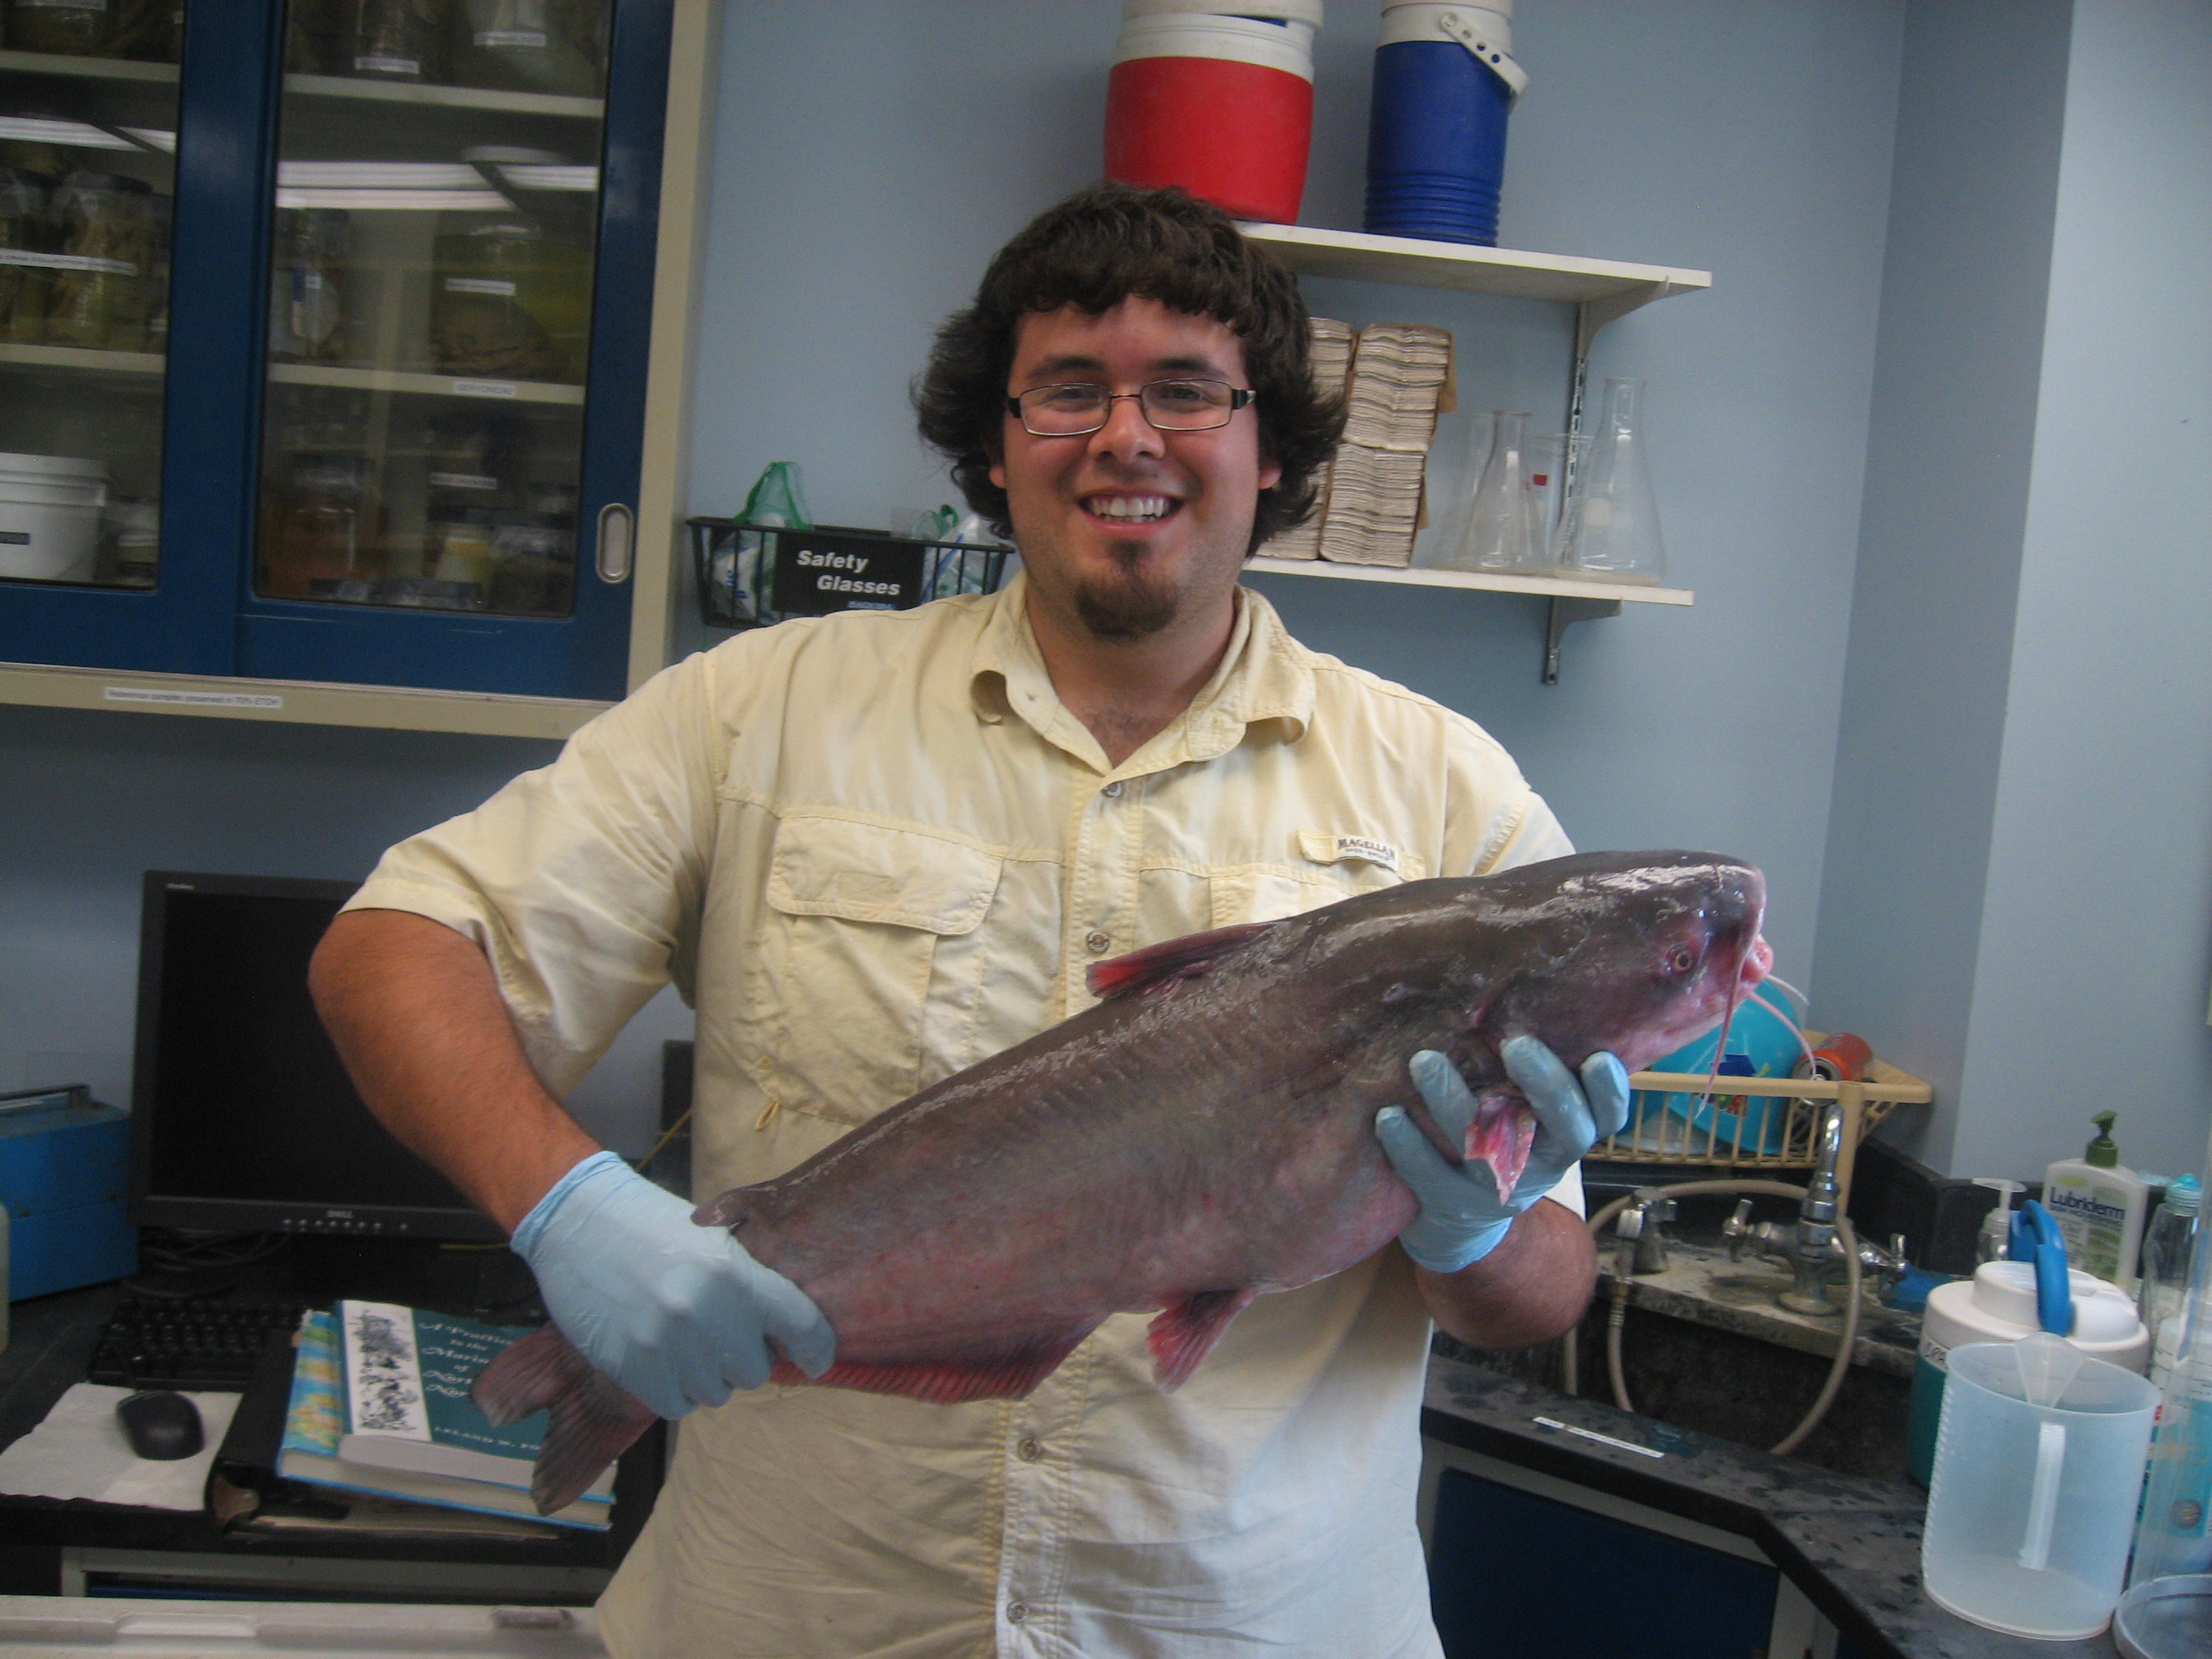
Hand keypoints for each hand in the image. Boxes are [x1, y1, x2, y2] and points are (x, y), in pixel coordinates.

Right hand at [509, 1151, 835, 1417]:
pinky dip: (675, 1390)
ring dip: (707, 1376)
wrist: (579, 1220)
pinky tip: (662, 1359)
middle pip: (755, 1371)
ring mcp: (667, 1343)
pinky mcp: (631, 1367)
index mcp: (736, 1273)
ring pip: (716, 1393)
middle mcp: (707, 1312)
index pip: (801, 1325)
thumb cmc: (652, 1225)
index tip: (816, 1361)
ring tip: (685, 1342)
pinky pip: (676, 1405)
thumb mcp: (714, 1239)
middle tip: (720, 1336)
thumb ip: (749, 1284)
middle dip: (743, 1358)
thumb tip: (783, 1336)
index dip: (817, 1349)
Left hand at [1375, 1037, 1630, 1272]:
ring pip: (1483, 1147)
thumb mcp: (1523, 1114)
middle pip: (1563, 1129)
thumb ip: (1529, 1072)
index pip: (1606, 1116)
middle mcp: (1542, 1165)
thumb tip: (1528, 991)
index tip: (1598, 1056)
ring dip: (1452, 1100)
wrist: (1461, 1221)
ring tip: (1423, 1060)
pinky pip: (1429, 1176)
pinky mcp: (1451, 1205)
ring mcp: (1497, 1189)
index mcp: (1567, 1136)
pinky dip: (1406, 1145)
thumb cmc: (1498, 1139)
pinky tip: (1387, 1114)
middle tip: (1517, 1043)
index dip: (1609, 1091)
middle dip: (1544, 1085)